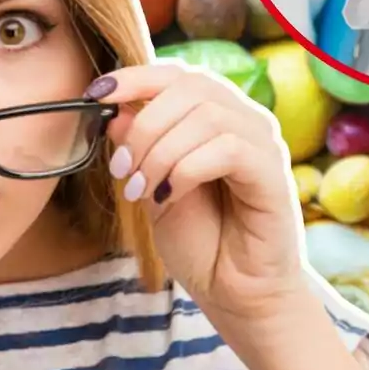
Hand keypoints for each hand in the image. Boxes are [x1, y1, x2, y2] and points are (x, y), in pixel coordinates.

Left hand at [86, 64, 304, 321]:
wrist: (235, 294)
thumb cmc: (200, 241)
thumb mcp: (152, 187)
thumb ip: (138, 148)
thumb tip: (114, 111)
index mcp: (216, 114)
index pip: (176, 75)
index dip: (134, 77)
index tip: (95, 95)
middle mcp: (244, 119)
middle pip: (190, 88)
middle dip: (144, 125)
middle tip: (121, 171)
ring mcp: (263, 144)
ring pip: (206, 116)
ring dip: (161, 153)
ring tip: (141, 192)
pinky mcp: (274, 173)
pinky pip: (228, 149)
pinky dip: (186, 170)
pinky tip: (169, 198)